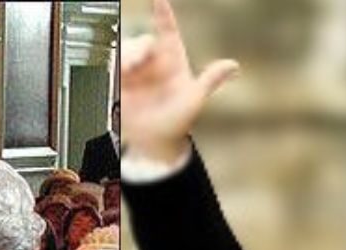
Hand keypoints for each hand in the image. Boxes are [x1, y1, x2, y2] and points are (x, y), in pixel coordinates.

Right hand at [121, 0, 240, 164]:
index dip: (163, 12)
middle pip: (142, 43)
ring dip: (125, 59)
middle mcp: (152, 61)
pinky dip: (113, 70)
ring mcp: (135, 71)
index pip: (167, 29)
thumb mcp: (195, 100)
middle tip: (138, 62)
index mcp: (172, 58)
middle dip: (138, 48)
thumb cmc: (178, 119)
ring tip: (127, 72)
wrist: (156, 142)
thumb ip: (210, 80)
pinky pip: (112, 69)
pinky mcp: (119, 82)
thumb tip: (234, 66)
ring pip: (125, 54)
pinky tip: (118, 77)